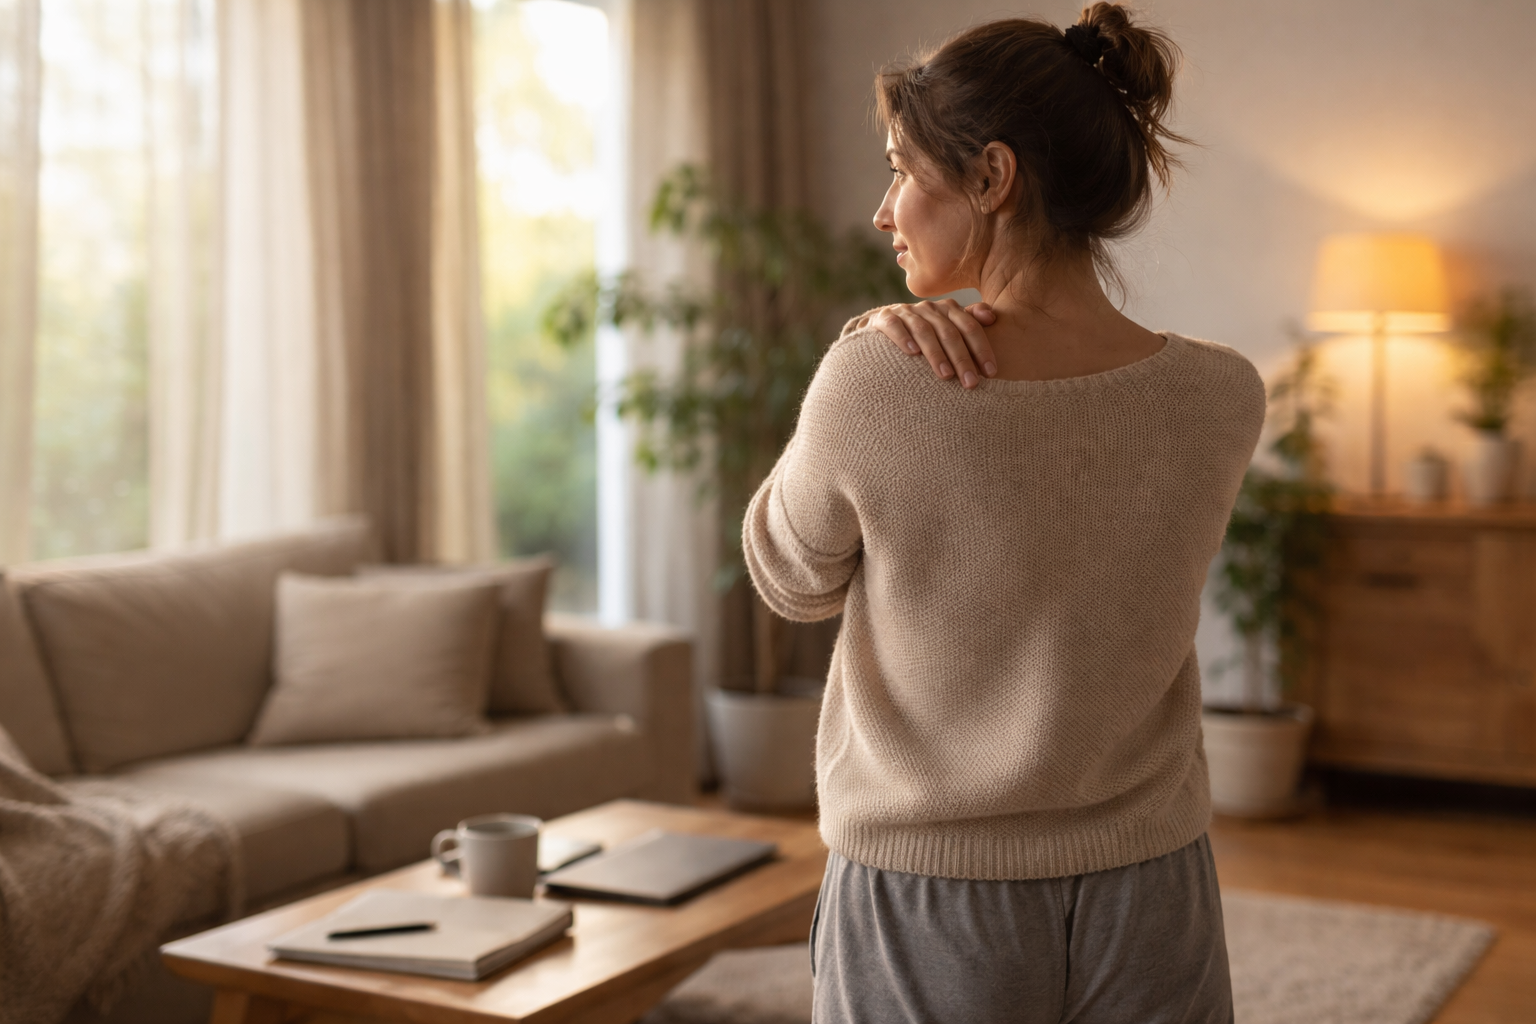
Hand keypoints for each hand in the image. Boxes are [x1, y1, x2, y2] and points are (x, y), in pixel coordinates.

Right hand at [850, 299, 997, 388]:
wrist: (884, 323)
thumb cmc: (924, 331)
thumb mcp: (948, 324)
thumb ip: (970, 320)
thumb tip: (992, 318)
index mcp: (948, 309)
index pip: (969, 327)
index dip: (981, 349)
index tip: (990, 373)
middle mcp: (929, 308)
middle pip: (950, 332)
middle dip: (962, 359)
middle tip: (971, 383)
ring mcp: (907, 312)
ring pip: (925, 331)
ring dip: (936, 354)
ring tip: (946, 376)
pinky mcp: (884, 318)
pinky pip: (895, 326)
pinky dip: (903, 338)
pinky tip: (912, 353)